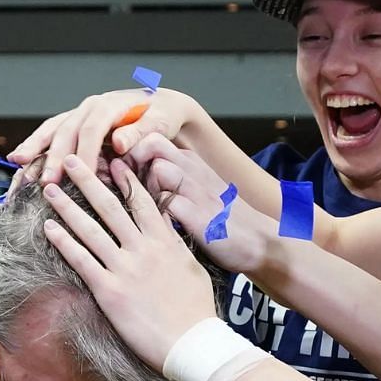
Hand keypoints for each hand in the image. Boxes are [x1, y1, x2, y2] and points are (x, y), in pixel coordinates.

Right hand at [8, 87, 197, 186]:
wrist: (159, 107)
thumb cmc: (161, 117)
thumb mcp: (160, 123)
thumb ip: (139, 132)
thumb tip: (118, 143)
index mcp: (110, 105)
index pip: (93, 130)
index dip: (85, 153)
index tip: (80, 176)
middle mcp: (90, 107)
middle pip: (67, 130)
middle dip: (55, 157)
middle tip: (46, 182)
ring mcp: (78, 115)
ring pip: (52, 129)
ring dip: (34, 148)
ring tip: (18, 163)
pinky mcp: (73, 125)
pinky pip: (50, 134)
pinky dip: (34, 147)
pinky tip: (19, 160)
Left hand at [41, 156, 218, 368]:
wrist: (192, 342)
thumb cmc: (196, 310)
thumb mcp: (190, 267)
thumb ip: (173, 243)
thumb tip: (163, 224)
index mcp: (164, 241)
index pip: (142, 201)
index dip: (125, 179)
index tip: (111, 161)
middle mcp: (143, 249)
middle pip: (110, 206)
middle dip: (88, 180)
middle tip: (71, 159)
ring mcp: (124, 269)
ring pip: (90, 229)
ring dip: (67, 206)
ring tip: (50, 189)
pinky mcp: (109, 291)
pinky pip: (81, 260)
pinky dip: (63, 242)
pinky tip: (49, 228)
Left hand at [124, 132, 279, 275]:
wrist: (259, 240)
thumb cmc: (221, 217)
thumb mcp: (196, 189)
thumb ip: (169, 178)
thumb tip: (132, 175)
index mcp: (190, 163)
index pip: (151, 139)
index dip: (131, 154)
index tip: (122, 176)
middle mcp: (193, 171)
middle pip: (152, 145)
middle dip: (133, 163)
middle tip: (127, 188)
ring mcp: (198, 192)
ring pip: (159, 170)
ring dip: (144, 188)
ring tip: (142, 209)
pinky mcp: (201, 218)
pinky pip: (169, 204)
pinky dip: (157, 213)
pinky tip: (153, 228)